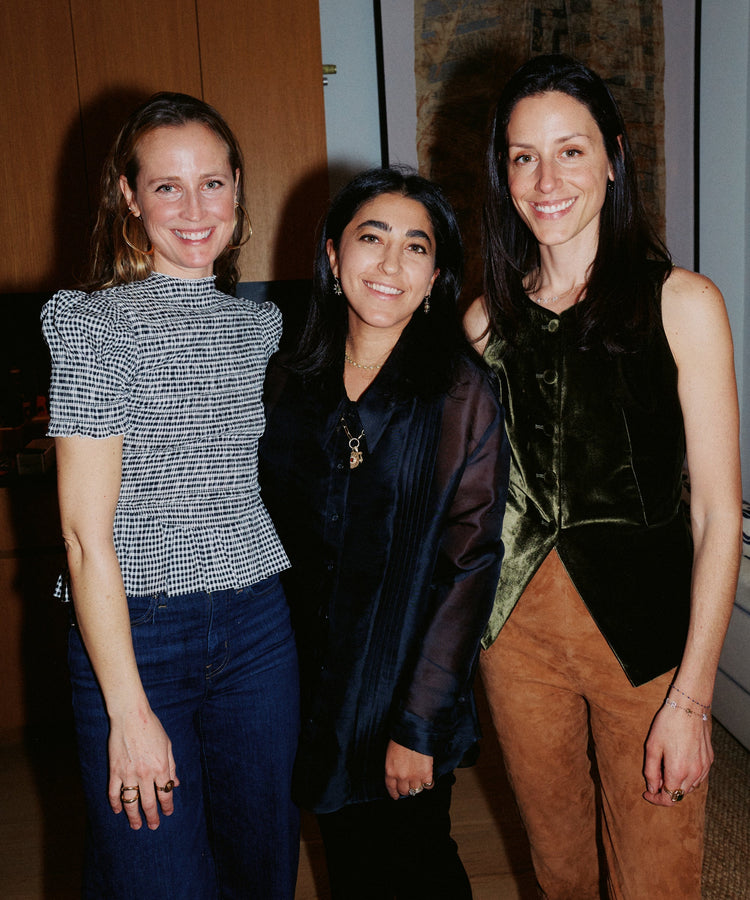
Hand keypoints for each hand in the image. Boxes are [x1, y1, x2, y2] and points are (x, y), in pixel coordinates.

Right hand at [107, 707, 178, 829]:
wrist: (131, 716)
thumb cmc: (152, 728)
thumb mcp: (167, 745)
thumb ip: (171, 766)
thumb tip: (176, 783)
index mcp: (161, 767)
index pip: (166, 793)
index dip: (167, 806)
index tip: (168, 812)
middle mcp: (145, 774)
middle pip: (149, 802)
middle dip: (152, 817)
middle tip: (153, 826)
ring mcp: (129, 773)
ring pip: (131, 802)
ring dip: (134, 817)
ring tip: (136, 825)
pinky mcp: (115, 771)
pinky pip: (114, 792)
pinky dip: (116, 803)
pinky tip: (118, 810)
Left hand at [384, 740, 433, 800]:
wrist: (414, 731)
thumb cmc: (402, 737)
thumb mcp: (391, 753)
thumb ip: (394, 766)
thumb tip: (397, 773)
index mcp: (390, 771)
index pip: (391, 788)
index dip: (394, 793)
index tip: (396, 796)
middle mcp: (401, 776)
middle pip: (404, 791)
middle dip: (406, 789)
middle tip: (409, 785)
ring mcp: (414, 777)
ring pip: (416, 790)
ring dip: (418, 786)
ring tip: (419, 780)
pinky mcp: (426, 774)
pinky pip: (428, 785)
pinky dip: (429, 783)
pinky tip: (428, 779)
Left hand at [642, 701, 712, 806]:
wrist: (688, 708)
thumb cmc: (667, 725)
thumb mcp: (652, 747)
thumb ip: (651, 771)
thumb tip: (653, 789)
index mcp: (678, 771)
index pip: (668, 798)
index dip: (656, 799)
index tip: (647, 793)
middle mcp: (694, 773)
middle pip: (679, 795)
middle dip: (665, 790)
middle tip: (655, 776)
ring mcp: (704, 768)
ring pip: (690, 788)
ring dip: (677, 784)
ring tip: (666, 767)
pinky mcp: (709, 761)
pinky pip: (698, 778)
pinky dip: (688, 778)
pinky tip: (679, 764)